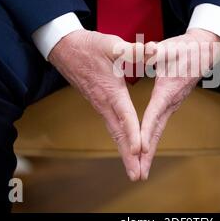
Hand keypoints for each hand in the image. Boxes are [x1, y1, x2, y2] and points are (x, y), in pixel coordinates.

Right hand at [48, 29, 141, 180]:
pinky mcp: (98, 103)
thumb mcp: (113, 44)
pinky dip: (119, 140)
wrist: (64, 48)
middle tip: (137, 176)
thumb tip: (155, 49)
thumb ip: (135, 50)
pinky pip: (111, 126)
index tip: (140, 150)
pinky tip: (124, 148)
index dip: (133, 133)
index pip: (125, 116)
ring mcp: (100, 105)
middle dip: (128, 156)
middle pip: (118, 134)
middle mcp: (104, 103)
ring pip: (114, 133)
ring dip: (124, 152)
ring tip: (133, 170)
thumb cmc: (89, 46)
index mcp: (111, 91)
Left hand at [140, 28, 219, 179]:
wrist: (202, 51)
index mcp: (167, 90)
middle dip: (147, 154)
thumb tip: (150, 49)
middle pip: (157, 131)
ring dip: (149, 151)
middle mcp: (171, 102)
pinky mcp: (171, 104)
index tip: (139, 149)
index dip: (145, 131)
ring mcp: (173, 105)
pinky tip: (146, 149)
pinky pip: (159, 125)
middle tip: (138, 174)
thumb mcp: (170, 48)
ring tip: (140, 170)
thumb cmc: (185, 49)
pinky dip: (152, 139)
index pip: (154, 114)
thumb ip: (159, 51)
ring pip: (158, 131)